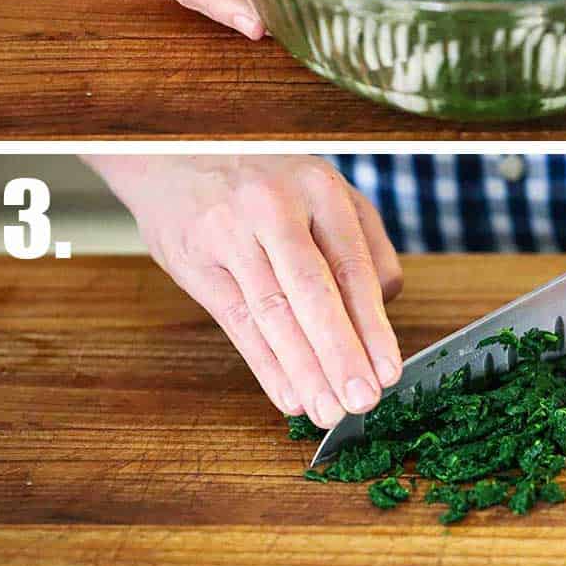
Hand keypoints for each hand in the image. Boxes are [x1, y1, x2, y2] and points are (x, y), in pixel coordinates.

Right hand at [111, 156, 403, 424]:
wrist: (176, 154)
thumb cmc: (266, 179)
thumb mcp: (322, 188)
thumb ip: (363, 239)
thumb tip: (385, 304)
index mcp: (318, 186)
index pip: (352, 264)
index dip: (372, 323)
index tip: (389, 370)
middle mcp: (275, 205)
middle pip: (314, 290)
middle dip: (341, 352)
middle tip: (364, 400)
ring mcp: (231, 232)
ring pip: (274, 312)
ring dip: (305, 369)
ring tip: (329, 411)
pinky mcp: (196, 260)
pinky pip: (237, 321)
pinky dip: (266, 364)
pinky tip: (288, 395)